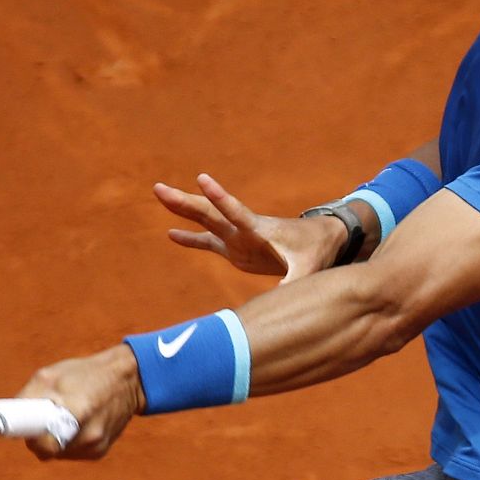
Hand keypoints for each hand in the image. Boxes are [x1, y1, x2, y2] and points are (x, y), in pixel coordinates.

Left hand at [14, 345, 145, 460]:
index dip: (30, 438)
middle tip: (41, 416)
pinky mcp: (99, 452)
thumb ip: (28, 397)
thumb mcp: (51, 375)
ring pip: (57, 453)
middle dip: (38, 436)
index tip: (24, 427)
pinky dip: (66, 440)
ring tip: (64, 415)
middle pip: (46, 450)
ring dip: (52, 438)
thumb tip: (5, 416)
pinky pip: (70, 453)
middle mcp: (89, 434)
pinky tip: (76, 422)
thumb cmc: (85, 374)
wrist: (127, 381)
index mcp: (77, 410)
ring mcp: (95, 446)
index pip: (43, 445)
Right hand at [155, 173, 345, 283]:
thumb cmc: (316, 251)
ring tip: (159, 194)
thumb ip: (295, 282)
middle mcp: (243, 229)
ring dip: (182, 209)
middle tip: (158, 188)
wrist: (320, 240)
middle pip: (209, 212)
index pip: (235, 212)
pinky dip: (190, 238)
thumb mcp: (309, 268)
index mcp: (259, 229)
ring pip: (204, 221)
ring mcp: (237, 237)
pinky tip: (171, 233)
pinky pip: (208, 241)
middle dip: (185, 201)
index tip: (201, 179)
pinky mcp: (236, 248)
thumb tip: (283, 300)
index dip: (219, 197)